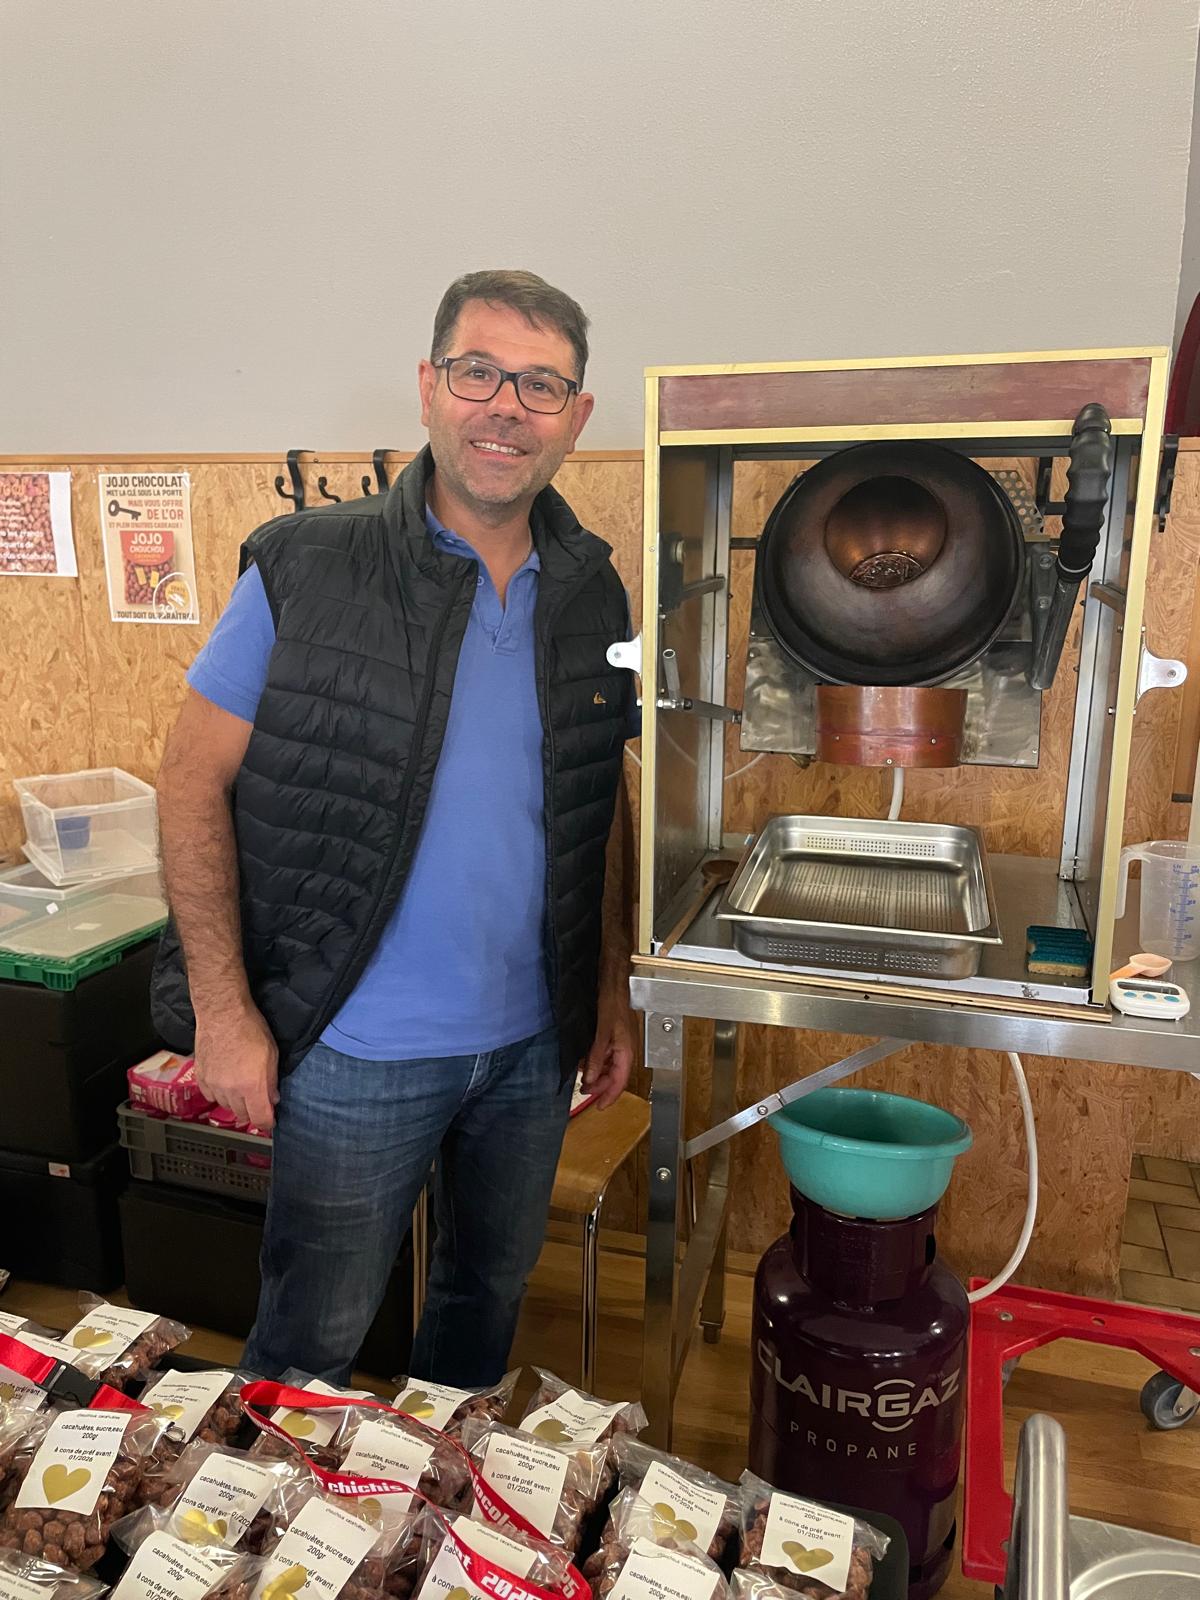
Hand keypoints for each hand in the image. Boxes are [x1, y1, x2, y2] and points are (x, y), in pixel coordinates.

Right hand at [194, 1002, 279, 1129]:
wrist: (222, 1013)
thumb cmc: (249, 1027)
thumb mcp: (272, 1054)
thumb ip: (271, 1081)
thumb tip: (272, 1099)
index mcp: (252, 1085)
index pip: (260, 1118)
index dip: (267, 1123)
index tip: (270, 1121)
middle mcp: (231, 1090)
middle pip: (242, 1115)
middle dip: (252, 1111)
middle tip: (258, 1101)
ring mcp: (213, 1085)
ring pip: (226, 1107)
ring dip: (236, 1103)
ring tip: (242, 1088)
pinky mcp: (201, 1078)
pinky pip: (211, 1096)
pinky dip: (219, 1094)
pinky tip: (226, 1083)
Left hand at [582, 1003, 635, 1109]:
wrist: (614, 984)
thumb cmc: (612, 1003)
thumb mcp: (601, 1033)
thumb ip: (596, 1057)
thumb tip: (589, 1078)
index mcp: (627, 1052)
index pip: (620, 1082)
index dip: (609, 1096)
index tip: (599, 1106)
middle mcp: (626, 1050)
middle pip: (615, 1076)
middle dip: (600, 1086)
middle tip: (585, 1091)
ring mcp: (621, 1043)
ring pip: (610, 1067)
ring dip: (597, 1074)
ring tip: (583, 1078)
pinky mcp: (614, 1037)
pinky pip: (607, 1056)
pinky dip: (597, 1061)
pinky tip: (586, 1061)